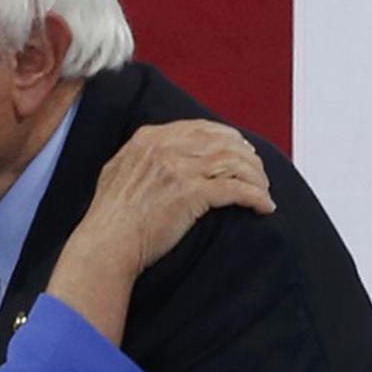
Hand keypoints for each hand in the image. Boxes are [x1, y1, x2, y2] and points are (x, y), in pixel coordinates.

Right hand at [77, 121, 274, 275]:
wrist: (107, 243)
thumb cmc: (109, 217)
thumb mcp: (118, 171)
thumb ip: (140, 155)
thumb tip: (156, 152)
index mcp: (150, 138)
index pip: (201, 128)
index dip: (227, 138)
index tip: (240, 150)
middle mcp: (167, 148)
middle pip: (223, 142)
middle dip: (247, 156)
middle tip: (259, 171)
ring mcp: (180, 170)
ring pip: (234, 163)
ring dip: (256, 177)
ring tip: (264, 190)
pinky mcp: (192, 195)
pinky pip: (236, 190)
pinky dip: (255, 197)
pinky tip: (264, 206)